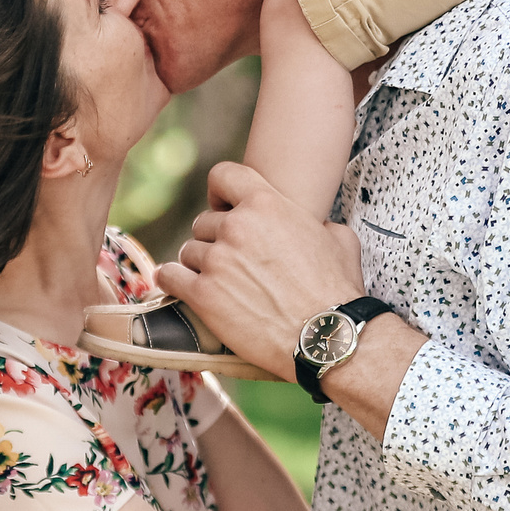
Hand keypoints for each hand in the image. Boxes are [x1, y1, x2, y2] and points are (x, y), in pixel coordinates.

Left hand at [158, 162, 367, 379]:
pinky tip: (177, 284)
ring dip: (200, 263)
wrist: (325, 335)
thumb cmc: (336, 289)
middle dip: (215, 239)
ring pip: (189, 251)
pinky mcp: (203, 294)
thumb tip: (317, 226)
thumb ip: (317, 223)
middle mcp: (237, 226)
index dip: (220, 192)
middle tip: (232, 260)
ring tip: (217, 281)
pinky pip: (169, 276)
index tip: (223, 207)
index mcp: (267, 204)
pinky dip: (171, 280)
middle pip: (204, 222)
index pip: (223, 175)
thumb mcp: (339, 239)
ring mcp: (217, 260)